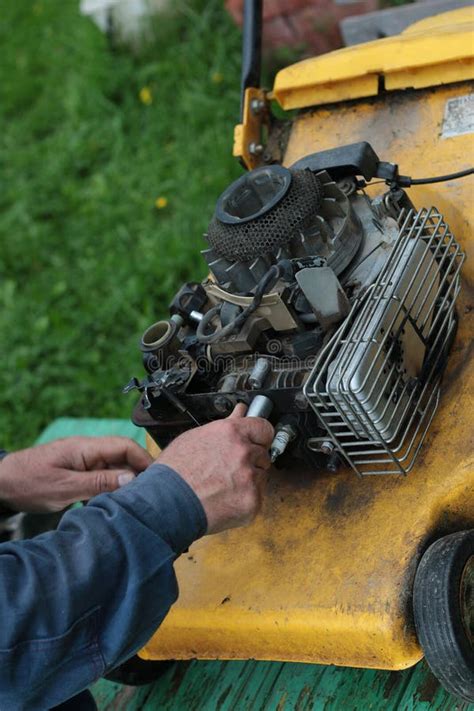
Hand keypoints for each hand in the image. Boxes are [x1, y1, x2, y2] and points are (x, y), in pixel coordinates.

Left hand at [0, 437, 152, 512]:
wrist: (1, 483)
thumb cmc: (27, 482)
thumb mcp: (64, 487)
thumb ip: (98, 483)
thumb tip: (130, 479)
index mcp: (86, 448)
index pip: (125, 446)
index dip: (145, 460)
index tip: (158, 479)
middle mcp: (88, 452)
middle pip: (123, 459)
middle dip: (138, 475)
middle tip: (149, 497)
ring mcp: (83, 462)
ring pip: (113, 471)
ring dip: (123, 486)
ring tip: (133, 505)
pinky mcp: (78, 473)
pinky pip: (101, 479)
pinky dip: (109, 491)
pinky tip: (111, 507)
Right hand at [157, 404, 273, 533]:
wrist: (166, 503)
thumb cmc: (174, 472)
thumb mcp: (195, 438)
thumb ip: (225, 426)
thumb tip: (240, 412)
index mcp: (231, 432)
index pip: (265, 428)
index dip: (260, 436)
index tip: (256, 441)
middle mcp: (244, 452)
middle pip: (262, 453)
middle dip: (250, 460)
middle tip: (229, 469)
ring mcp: (249, 477)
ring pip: (260, 476)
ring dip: (248, 480)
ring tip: (222, 486)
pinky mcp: (252, 500)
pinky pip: (256, 497)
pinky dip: (244, 500)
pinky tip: (224, 499)